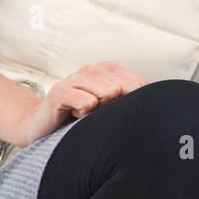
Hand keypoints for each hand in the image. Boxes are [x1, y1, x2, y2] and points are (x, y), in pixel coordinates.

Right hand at [17, 61, 148, 146]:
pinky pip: (86, 102)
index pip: (139, 83)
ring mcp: (74, 78)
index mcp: (108, 70)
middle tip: (98, 116)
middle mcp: (92, 70)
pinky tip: (74, 116)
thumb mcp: (109, 109)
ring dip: (99, 112)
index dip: (138, 102)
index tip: (127, 115)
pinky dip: (84, 113)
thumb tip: (157, 104)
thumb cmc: (81, 120)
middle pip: (125, 88)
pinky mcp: (59, 92)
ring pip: (108, 93)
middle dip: (117, 107)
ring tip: (86, 116)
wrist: (41, 128)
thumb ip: (129, 102)